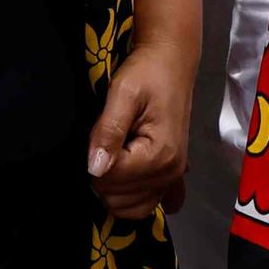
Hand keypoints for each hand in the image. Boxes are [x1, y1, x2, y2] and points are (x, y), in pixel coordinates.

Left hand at [88, 33, 198, 217]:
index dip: (94, 160)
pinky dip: (136, 197)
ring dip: (115, 186)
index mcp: (159, 155)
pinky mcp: (173, 174)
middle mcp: (170, 172)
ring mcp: (173, 177)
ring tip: (117, 153)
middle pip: (117, 198)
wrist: (171, 62)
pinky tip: (130, 179)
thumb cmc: (147, 72)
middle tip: (109, 140)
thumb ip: (108, 131)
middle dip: (103, 173)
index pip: (109, 180)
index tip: (101, 134)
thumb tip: (94, 168)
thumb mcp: (122, 93)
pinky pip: (150, 204)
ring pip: (129, 207)